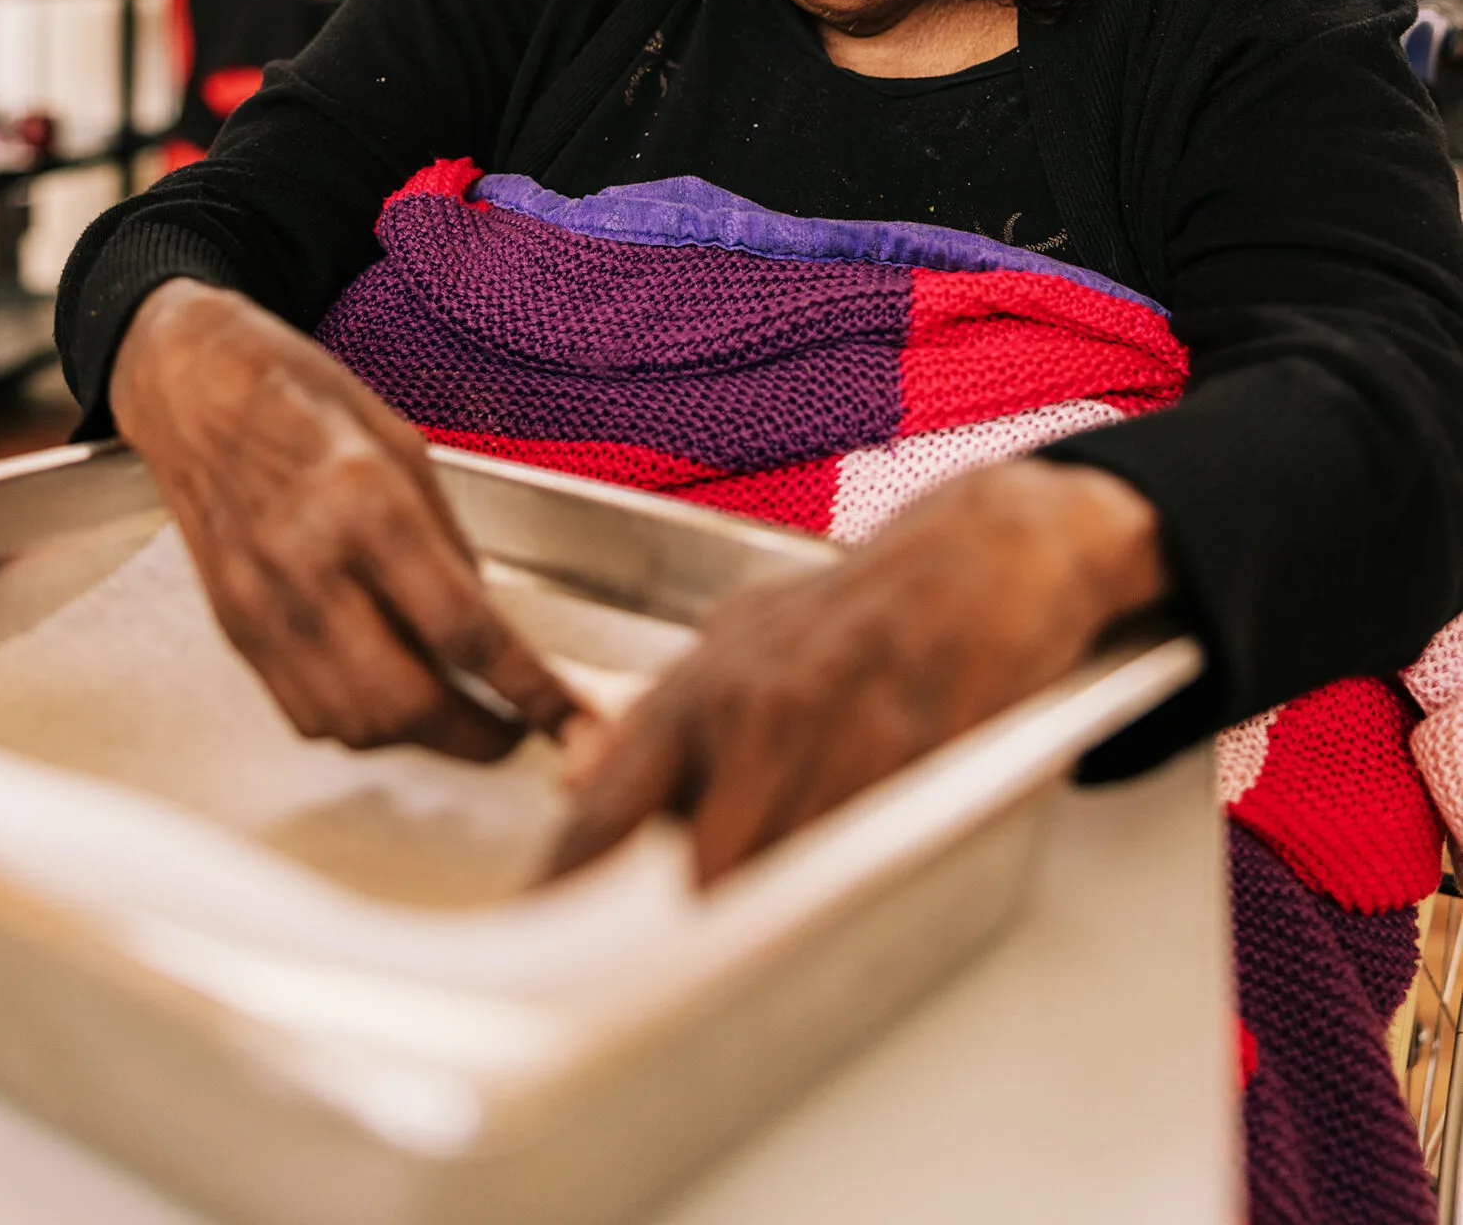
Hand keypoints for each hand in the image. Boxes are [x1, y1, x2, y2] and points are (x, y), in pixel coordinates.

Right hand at [110, 279, 577, 760]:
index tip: (569, 716)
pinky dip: (358, 725)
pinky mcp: (234, 627)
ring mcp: (262, 604)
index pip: (461, 626)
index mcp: (364, 499)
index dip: (527, 687)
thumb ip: (445, 541)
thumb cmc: (301, 398)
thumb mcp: (402, 443)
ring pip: (351, 722)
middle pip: (403, 699)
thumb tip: (489, 625)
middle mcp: (308, 561)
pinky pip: (303, 711)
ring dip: (417, 739)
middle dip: (474, 737)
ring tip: (459, 720)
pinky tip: (388, 700)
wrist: (194, 390)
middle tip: (516, 732)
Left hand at [549, 460, 1167, 883]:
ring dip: (789, 900)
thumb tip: (573, 777)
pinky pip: (866, 843)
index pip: (606, 806)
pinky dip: (859, 867)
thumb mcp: (737, 649)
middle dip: (701, 921)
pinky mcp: (910, 740)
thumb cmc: (853, 614)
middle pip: (700, 867)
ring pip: (785, 865)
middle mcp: (749, 704)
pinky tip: (867, 845)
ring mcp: (831, 720)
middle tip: (700, 956)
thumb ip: (659, 719)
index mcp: (695, 689)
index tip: (534, 932)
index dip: (565, 882)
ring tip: (803, 889)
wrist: (979, 556)